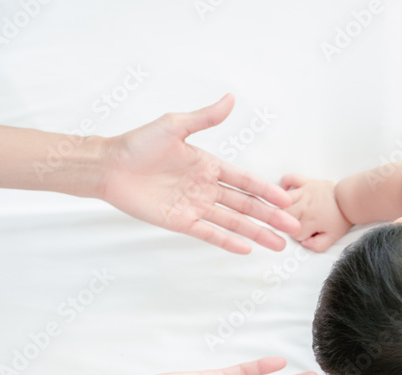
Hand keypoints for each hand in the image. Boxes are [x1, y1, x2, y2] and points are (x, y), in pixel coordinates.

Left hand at [100, 94, 300, 253]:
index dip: (266, 190)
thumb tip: (230, 99)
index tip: (286, 199)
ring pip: (234, 222)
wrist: (108, 166)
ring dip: (257, 232)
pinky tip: (247, 248)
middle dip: (271, 217)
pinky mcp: (180, 221)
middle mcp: (206, 188)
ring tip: (279, 244)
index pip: (245, 180)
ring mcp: (195, 206)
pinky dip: (228, 241)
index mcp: (209, 165)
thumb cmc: (137, 144)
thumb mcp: (174, 125)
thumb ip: (205, 118)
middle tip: (294, 226)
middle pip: (246, 205)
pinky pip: (209, 233)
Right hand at [281, 174, 352, 251]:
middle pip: (284, 217)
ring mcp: (304, 193)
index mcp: (309, 221)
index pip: (293, 233)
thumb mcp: (333, 237)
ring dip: (283, 207)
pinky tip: (286, 190)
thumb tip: (304, 243)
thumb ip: (317, 245)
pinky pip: (290, 178)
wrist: (351, 200)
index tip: (308, 234)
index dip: (300, 236)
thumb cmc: (342, 218)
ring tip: (289, 211)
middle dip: (288, 223)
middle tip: (297, 224)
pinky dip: (285, 182)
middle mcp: (303, 206)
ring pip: (282, 200)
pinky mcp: (307, 183)